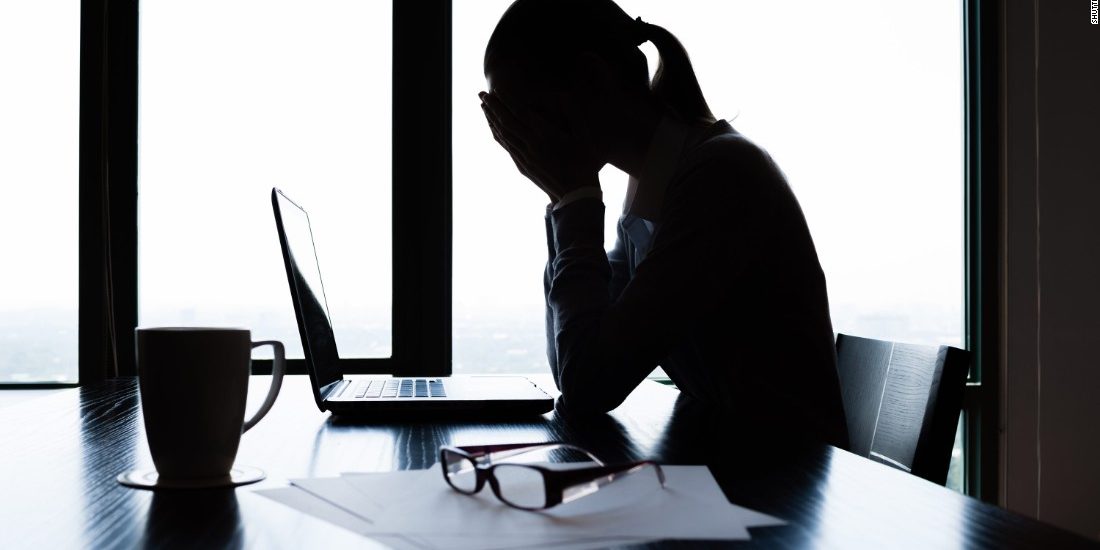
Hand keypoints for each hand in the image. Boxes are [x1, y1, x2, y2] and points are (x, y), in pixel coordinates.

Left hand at [479, 91, 601, 202]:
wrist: (577, 194)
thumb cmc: (585, 163)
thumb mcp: (583, 135)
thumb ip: (573, 114)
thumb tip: (564, 95)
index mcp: (546, 134)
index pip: (520, 112)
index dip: (507, 99)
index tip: (497, 88)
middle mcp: (531, 144)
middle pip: (506, 121)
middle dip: (493, 106)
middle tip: (481, 94)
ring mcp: (525, 157)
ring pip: (503, 134)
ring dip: (491, 119)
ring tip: (483, 107)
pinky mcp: (523, 167)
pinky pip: (506, 147)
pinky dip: (498, 135)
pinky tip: (493, 128)